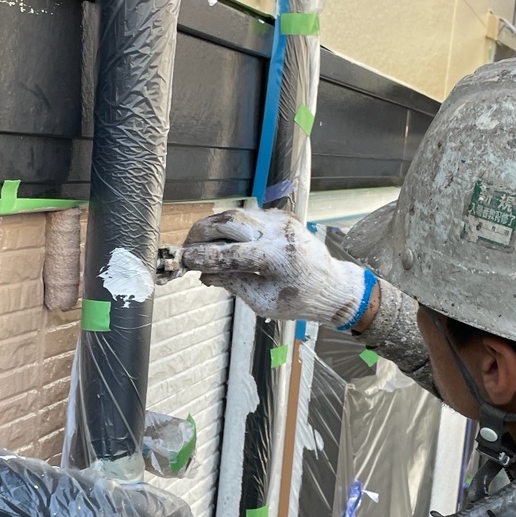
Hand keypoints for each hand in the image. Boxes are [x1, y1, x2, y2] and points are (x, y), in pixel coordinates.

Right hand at [182, 208, 372, 326]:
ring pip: (236, 214)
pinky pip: (247, 216)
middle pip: (229, 222)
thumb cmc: (299, 299)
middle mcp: (279, 233)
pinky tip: (219, 240)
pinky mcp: (281, 217)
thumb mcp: (263, 302)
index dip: (202, 257)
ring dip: (212, 227)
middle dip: (201, 233)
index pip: (229, 254)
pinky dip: (229, 226)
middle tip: (186, 248)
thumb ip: (233, 284)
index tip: (184, 261)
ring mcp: (280, 221)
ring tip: (197, 244)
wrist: (332, 285)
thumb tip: (204, 275)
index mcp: (276, 258)